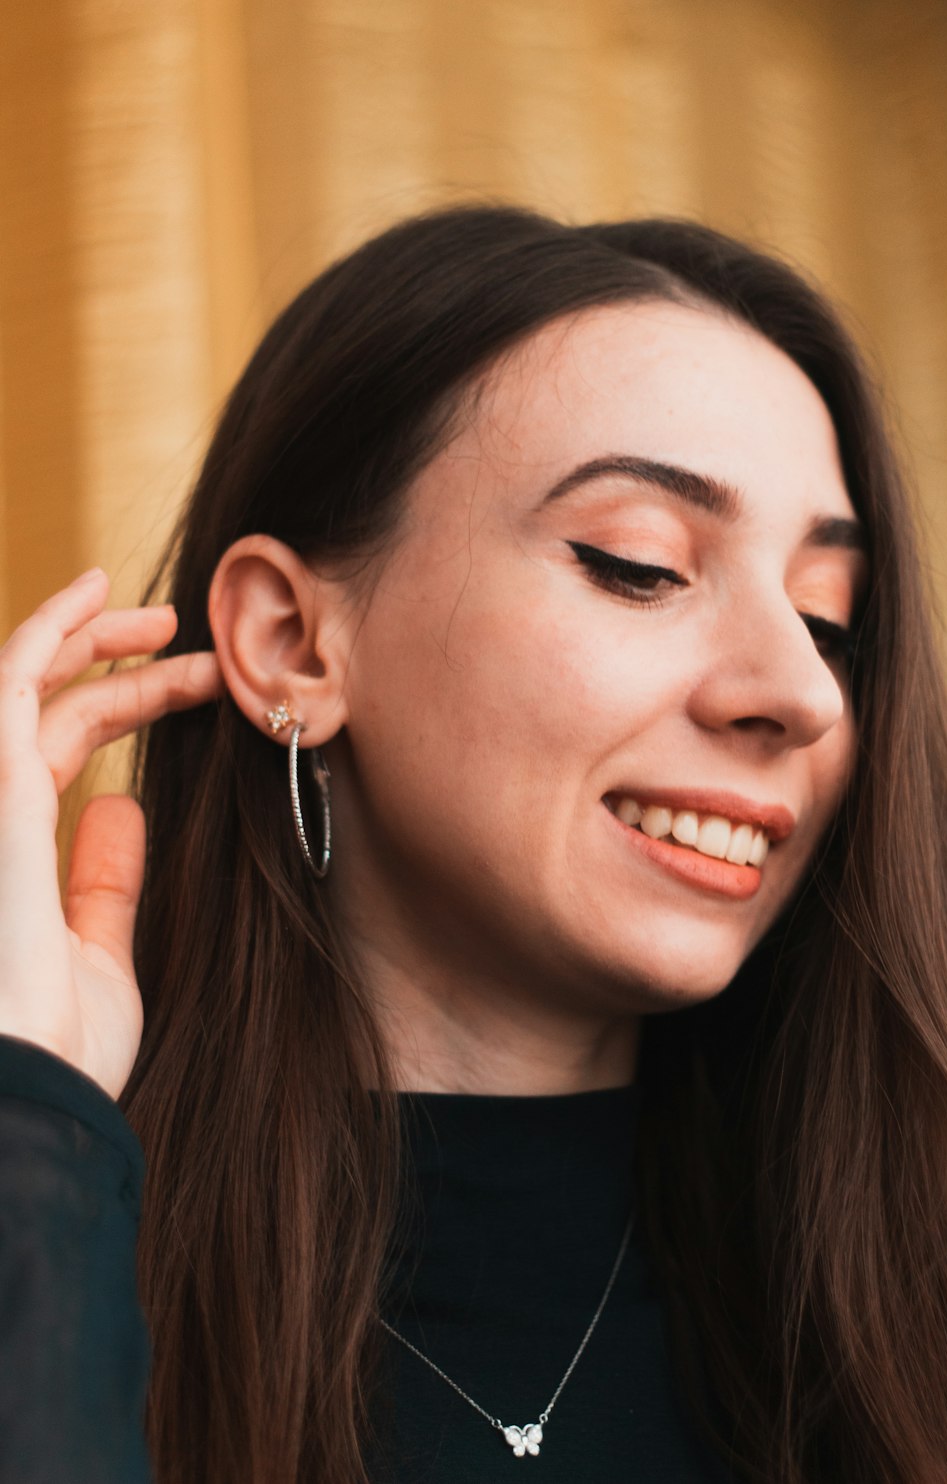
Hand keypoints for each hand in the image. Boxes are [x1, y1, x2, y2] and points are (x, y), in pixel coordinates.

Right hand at [0, 568, 222, 1098]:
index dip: (123, 709)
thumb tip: (123, 807)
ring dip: (90, 638)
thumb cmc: (62, 1046)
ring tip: (158, 615)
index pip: (60, 753)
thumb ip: (104, 880)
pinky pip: (10, 683)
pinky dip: (50, 630)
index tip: (193, 687)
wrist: (35, 1090)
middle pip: (46, 713)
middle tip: (182, 640)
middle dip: (113, 668)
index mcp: (13, 851)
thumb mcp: (99, 951)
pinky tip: (96, 593)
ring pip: (24, 685)